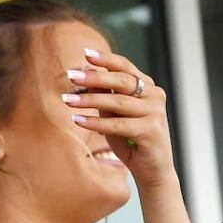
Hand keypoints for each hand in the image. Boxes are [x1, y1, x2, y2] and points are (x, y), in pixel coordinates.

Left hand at [63, 48, 175, 188]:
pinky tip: (77, 120)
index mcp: (147, 86)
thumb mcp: (112, 113)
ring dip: (90, 100)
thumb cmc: (128, 137)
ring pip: (118, 102)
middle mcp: (155, 95)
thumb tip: (83, 74)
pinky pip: (118, 124)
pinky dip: (96, 122)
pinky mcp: (152, 130)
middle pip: (122, 81)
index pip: (126, 67)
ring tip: (67, 100)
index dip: (106, 59)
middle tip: (70, 76)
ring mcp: (156, 112)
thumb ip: (103, 95)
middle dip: (94, 78)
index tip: (85, 53)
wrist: (150, 168)